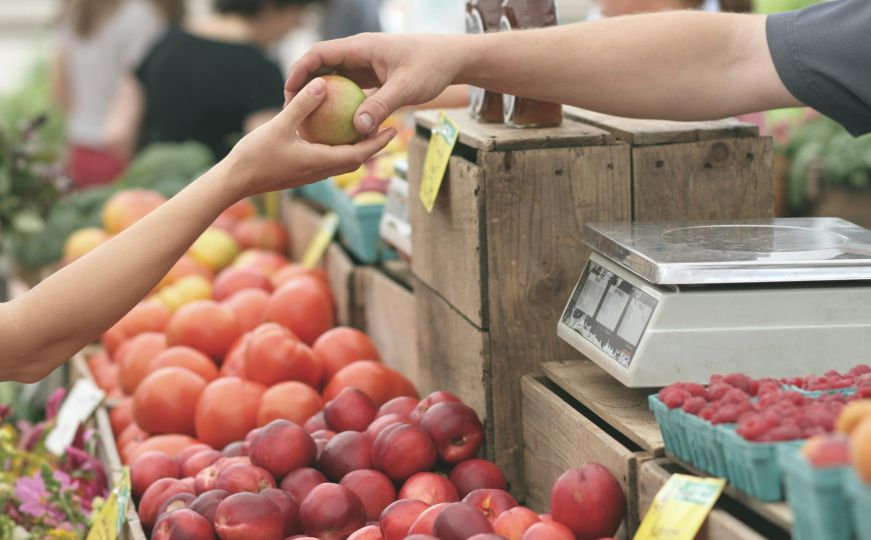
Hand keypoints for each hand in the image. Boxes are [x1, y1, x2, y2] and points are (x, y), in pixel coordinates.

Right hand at [226, 77, 395, 197]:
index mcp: (320, 162)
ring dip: (355, 148)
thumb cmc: (255, 156)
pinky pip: (325, 160)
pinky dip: (336, 148)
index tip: (394, 130)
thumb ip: (302, 105)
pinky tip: (330, 133)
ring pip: (341, 162)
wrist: (234, 182)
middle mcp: (319, 171)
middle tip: (386, 128)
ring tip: (363, 129)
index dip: (378, 143)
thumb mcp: (279, 125)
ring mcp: (309, 174)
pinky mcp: (300, 172)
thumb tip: (323, 83)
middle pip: (355, 160)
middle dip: (373, 146)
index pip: (359, 154)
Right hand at [285, 33, 463, 135]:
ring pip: (334, 77)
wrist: (451, 59)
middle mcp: (359, 53)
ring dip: (320, 95)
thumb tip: (358, 129)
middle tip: (291, 110)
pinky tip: (334, 124)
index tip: (289, 92)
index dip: (300, 70)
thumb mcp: (406, 88)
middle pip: (321, 65)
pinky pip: (348, 88)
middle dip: (304, 85)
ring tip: (307, 119)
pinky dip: (339, 102)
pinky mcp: (372, 75)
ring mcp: (365, 64)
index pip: (320, 53)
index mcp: (361, 47)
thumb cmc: (431, 67)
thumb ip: (381, 106)